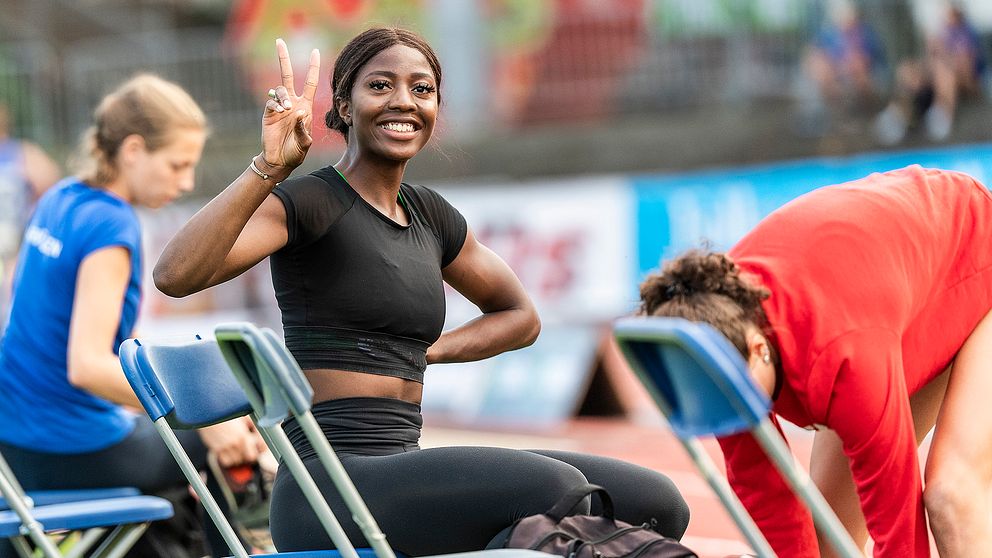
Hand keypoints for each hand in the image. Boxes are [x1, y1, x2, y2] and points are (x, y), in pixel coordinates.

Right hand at [197, 416, 264, 466]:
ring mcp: (225, 447)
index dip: (259, 449)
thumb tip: (264, 436)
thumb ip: (256, 427)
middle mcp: (234, 443)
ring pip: (237, 461)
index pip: (257, 452)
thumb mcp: (245, 417)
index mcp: (243, 435)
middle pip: (249, 459)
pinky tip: (230, 451)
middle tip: (249, 448)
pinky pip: (226, 462)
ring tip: (239, 448)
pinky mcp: (216, 450)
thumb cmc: (228, 412)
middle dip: (250, 454)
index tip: (258, 446)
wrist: (209, 412)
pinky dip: (229, 459)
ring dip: (240, 457)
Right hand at [261, 38, 319, 173]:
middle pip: (287, 75)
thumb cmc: (296, 152)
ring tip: (287, 108)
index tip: (315, 51)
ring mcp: (279, 107)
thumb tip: (298, 113)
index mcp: (305, 106)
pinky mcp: (268, 113)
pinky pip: (270, 102)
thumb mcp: (305, 143)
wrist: (280, 161)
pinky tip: (279, 112)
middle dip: (284, 58)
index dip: (312, 67)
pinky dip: (275, 104)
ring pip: (279, 89)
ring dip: (283, 96)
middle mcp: (292, 103)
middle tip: (280, 41)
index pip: (310, 82)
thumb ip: (303, 129)